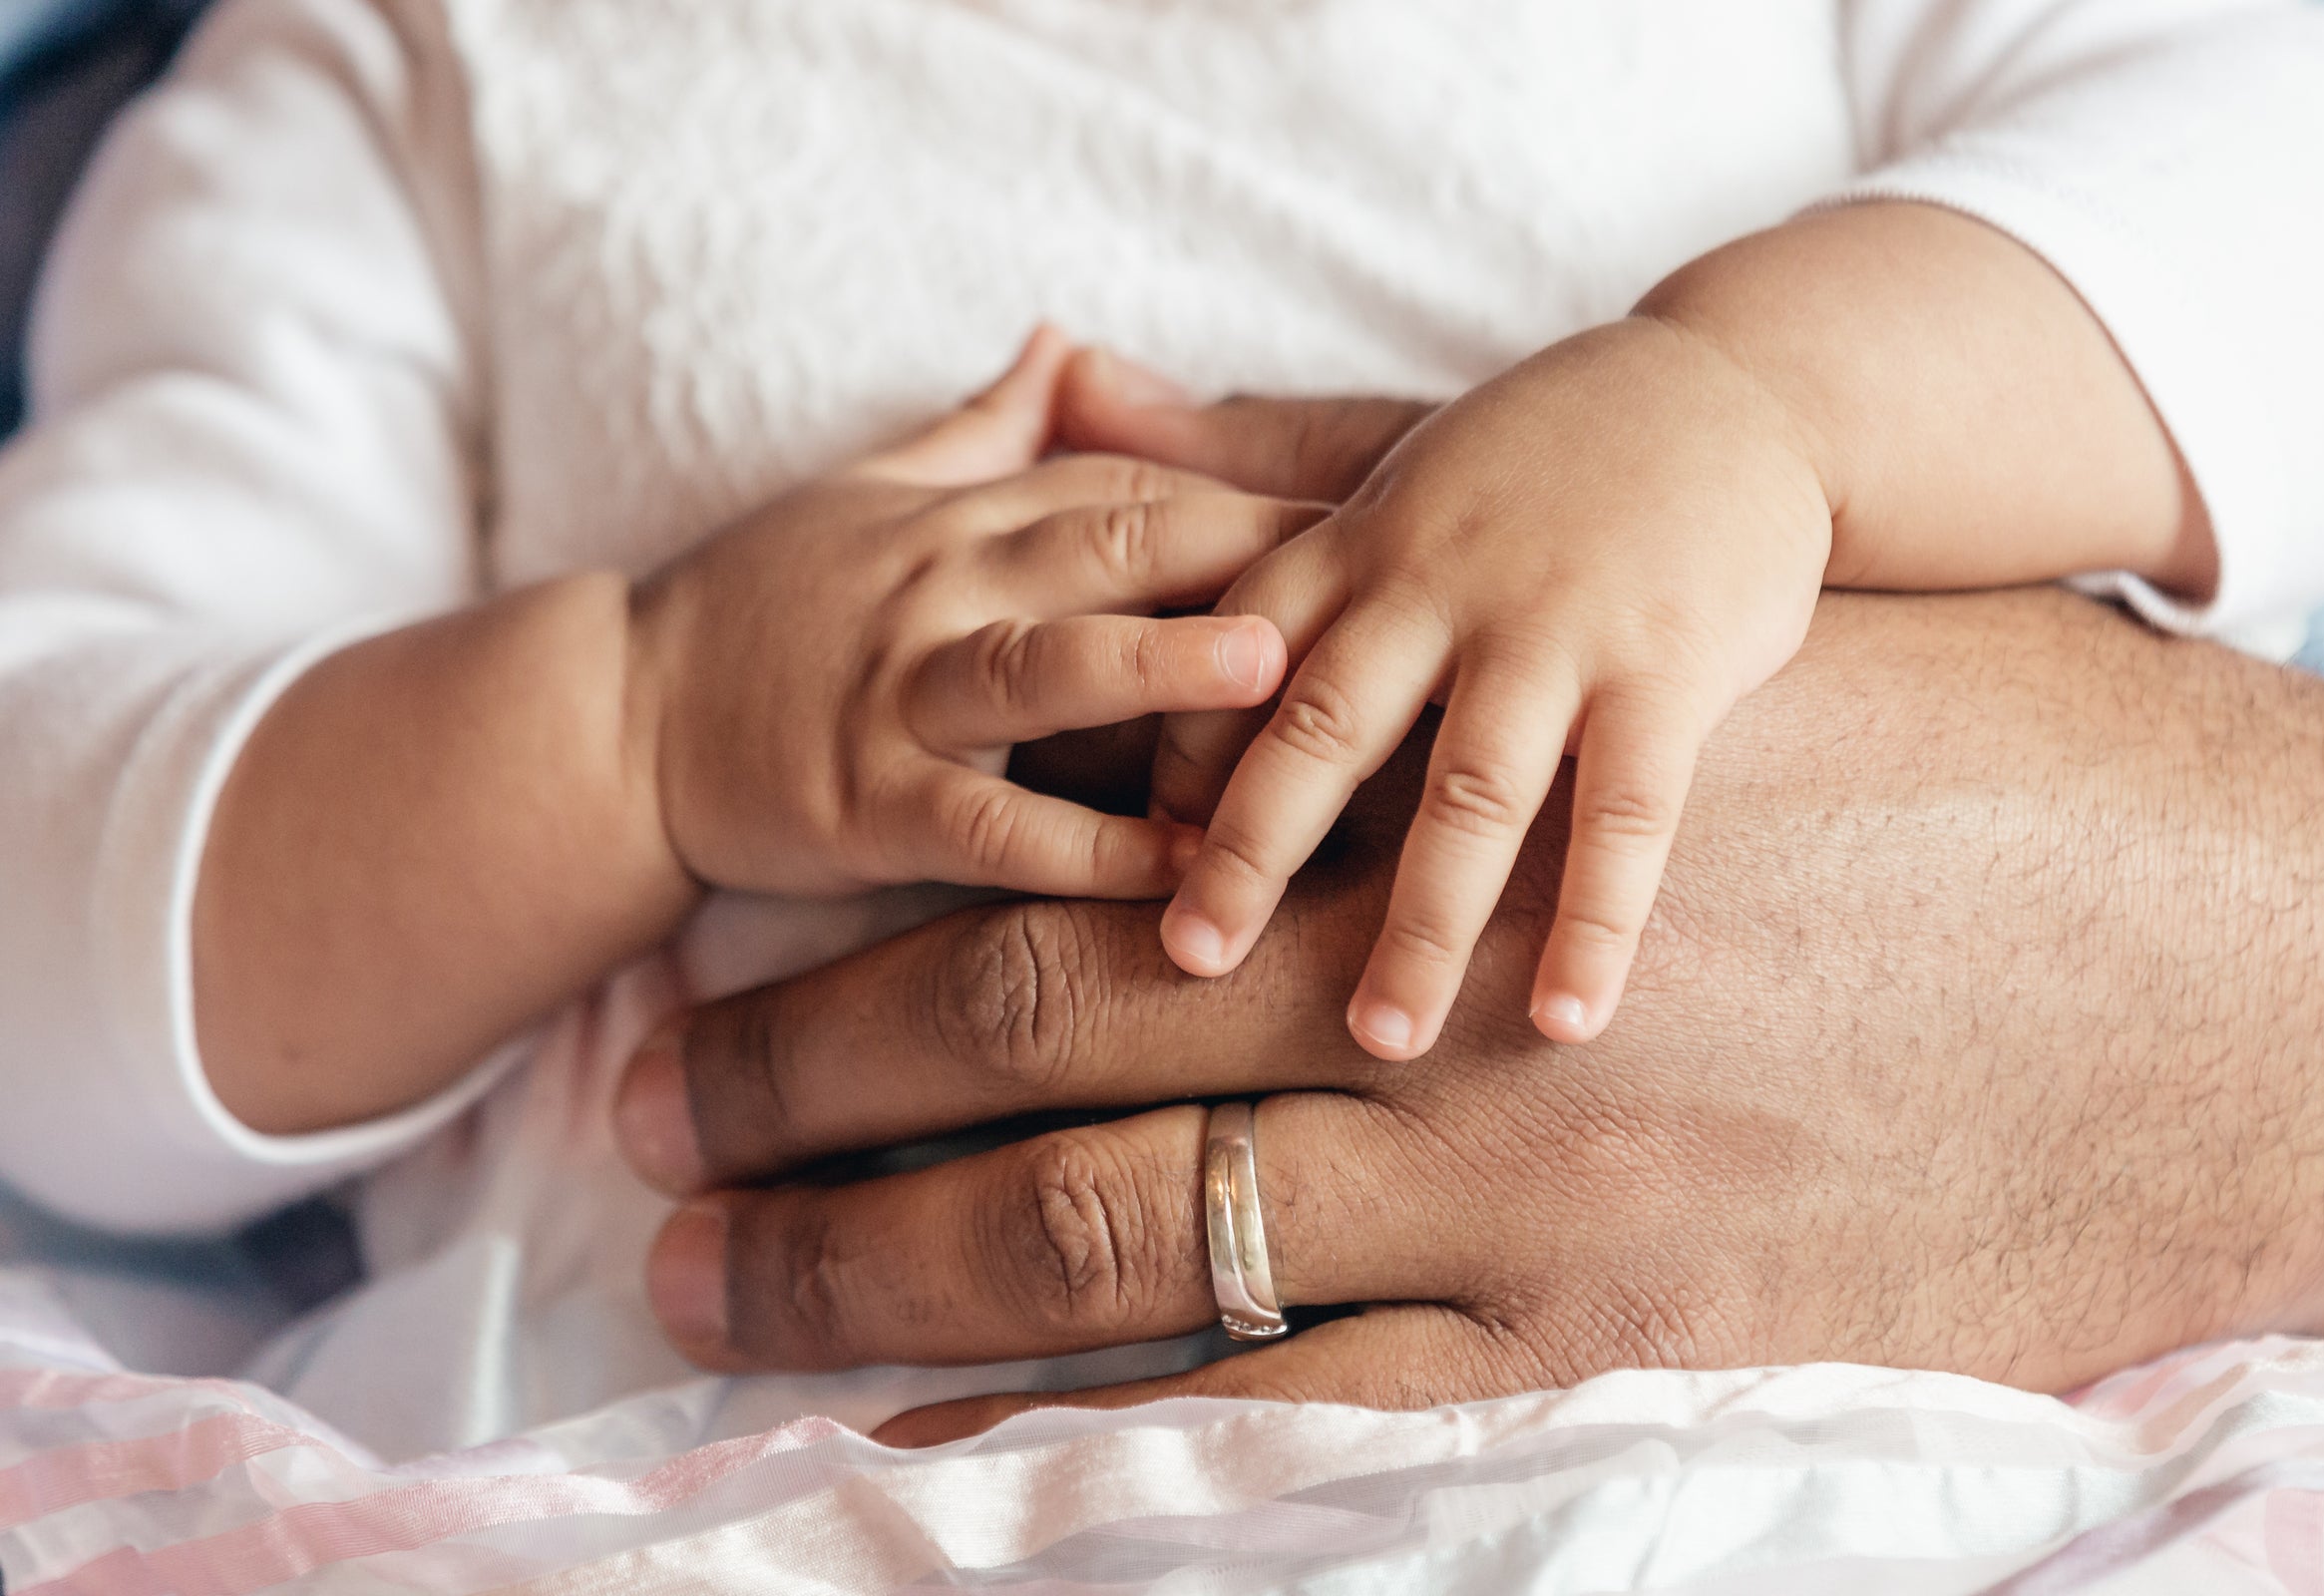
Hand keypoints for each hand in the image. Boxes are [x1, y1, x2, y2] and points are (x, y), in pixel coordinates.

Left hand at [614, 588, 2323, 1439]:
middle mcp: (1432, 1002)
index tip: (713, 1010)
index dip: (860, 953)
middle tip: (659, 1167)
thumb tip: (1209, 537)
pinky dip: (1124, 1457)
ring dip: (907, 1285)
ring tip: (744, 1308)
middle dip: (820, 1112)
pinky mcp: (1616, 1347)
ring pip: (1131, 1238)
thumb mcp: (1702, 660)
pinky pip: (1315, 1421)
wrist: (2231, 972)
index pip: (1068, 882)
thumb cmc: (1967, 776)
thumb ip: (1464, 636)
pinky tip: (982, 1488)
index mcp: (1433, 825)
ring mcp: (1515, 1192)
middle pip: (1039, 1053)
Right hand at [629, 331, 1311, 899]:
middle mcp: (945, 585)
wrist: (617, 720)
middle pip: (1109, 543)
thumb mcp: (873, 491)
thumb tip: (1069, 339)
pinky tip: (1184, 873)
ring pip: (1046, 668)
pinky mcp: (867, 803)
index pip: (1133, 480)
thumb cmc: (764, 607)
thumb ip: (985, 427)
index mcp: (967, 515)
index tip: (1389, 503)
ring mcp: (902, 693)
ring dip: (1160, 663)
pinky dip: (1088, 852)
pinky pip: (992, 829)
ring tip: (1277, 671)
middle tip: (1379, 555)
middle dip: (1241, 544)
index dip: (1261, 490)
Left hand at [1146, 320, 1834, 1060]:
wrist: (1737, 389)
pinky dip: (1595, 921)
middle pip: (1324, 729)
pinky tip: (1566, 1018)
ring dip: (1424, 926)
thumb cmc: (1538, 447)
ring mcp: (1560, 628)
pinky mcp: (1671, 667)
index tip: (1132, 853)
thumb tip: (1059, 373)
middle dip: (1251, 851)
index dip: (1182, 751)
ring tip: (1384, 1039)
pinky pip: (1626, 814)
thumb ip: (1241, 460)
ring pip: (1470, 794)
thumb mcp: (1384, 445)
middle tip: (1191, 965)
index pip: (1235, 650)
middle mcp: (1443, 583)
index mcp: (1361, 541)